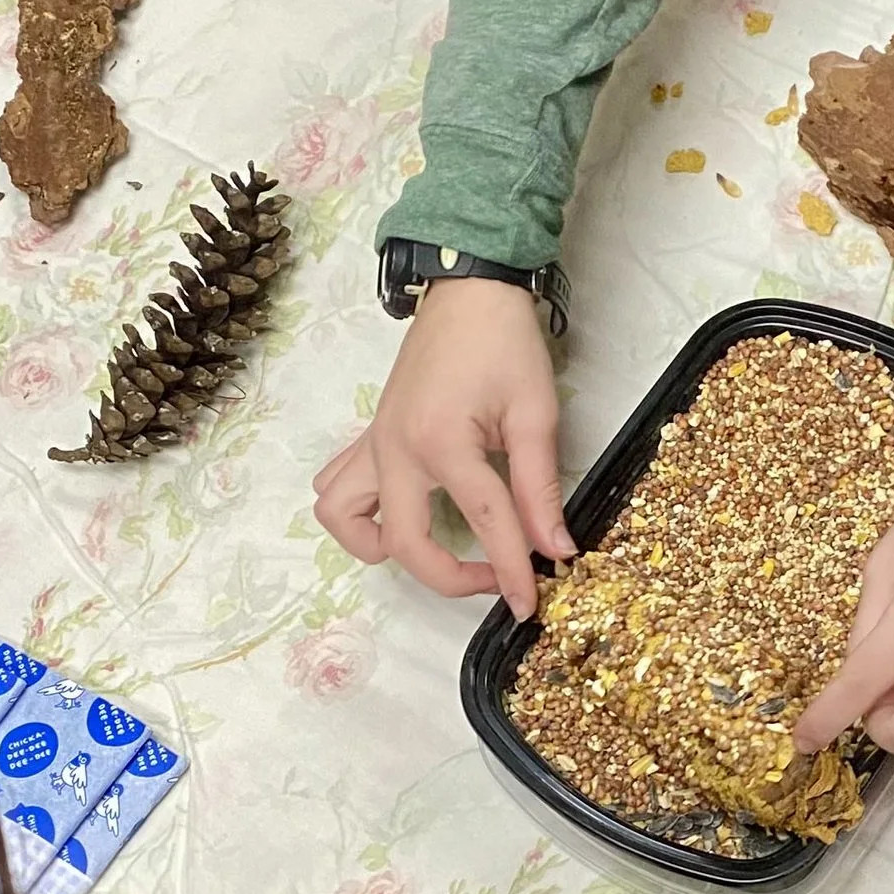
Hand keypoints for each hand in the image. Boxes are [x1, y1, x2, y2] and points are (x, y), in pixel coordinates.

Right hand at [314, 279, 570, 613]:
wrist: (468, 289)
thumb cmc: (504, 341)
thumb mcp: (535, 413)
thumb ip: (540, 486)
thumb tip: (554, 548)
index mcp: (441, 441)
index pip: (483, 525)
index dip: (510, 573)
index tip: (529, 604)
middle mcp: (395, 449)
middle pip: (403, 544)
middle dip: (449, 578)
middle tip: (494, 578)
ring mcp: (375, 443)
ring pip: (343, 518)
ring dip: (381, 549)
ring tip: (431, 548)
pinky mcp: (372, 436)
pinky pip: (339, 487)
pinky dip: (360, 514)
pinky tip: (403, 512)